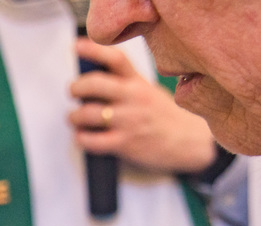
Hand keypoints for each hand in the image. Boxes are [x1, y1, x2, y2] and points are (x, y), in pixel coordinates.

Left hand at [68, 38, 215, 174]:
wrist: (187, 142)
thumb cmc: (161, 116)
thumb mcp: (148, 91)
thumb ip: (124, 84)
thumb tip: (88, 84)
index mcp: (138, 82)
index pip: (115, 59)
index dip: (93, 51)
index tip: (76, 47)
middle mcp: (133, 98)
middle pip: (94, 84)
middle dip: (76, 87)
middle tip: (73, 92)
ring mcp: (129, 120)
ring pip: (88, 113)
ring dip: (74, 116)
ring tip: (74, 118)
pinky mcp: (125, 143)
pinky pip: (92, 140)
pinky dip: (81, 138)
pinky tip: (82, 137)